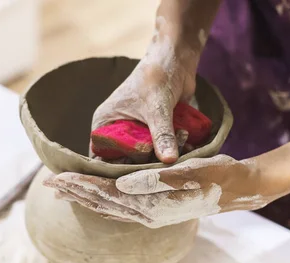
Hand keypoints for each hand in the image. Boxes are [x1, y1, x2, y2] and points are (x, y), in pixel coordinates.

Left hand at [44, 155, 276, 227]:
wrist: (237, 189)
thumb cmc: (215, 175)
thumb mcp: (189, 172)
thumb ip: (154, 180)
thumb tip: (121, 184)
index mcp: (150, 203)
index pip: (105, 193)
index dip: (81, 184)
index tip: (57, 177)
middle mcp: (146, 213)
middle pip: (101, 202)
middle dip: (75, 192)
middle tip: (49, 184)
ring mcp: (150, 214)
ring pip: (108, 207)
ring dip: (85, 198)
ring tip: (64, 192)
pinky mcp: (155, 210)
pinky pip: (121, 209)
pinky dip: (102, 203)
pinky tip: (96, 200)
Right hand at [92, 40, 199, 162]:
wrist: (176, 60)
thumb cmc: (156, 76)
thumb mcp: (157, 108)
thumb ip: (162, 135)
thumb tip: (169, 160)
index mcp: (105, 123)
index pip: (102, 156)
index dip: (117, 168)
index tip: (138, 175)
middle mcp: (116, 130)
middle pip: (126, 159)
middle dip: (147, 162)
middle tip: (165, 159)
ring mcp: (136, 132)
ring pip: (146, 156)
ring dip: (164, 155)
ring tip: (180, 143)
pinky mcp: (153, 132)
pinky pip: (160, 149)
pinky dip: (173, 149)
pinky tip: (187, 144)